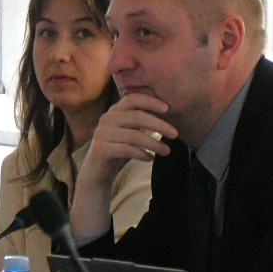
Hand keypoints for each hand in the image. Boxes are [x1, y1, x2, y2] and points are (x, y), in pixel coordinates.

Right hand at [73, 92, 178, 240]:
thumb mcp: (130, 131)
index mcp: (114, 111)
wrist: (97, 172)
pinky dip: (142, 154)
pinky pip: (127, 150)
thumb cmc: (118, 150)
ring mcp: (102, 134)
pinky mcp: (101, 149)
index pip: (132, 98)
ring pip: (134, 135)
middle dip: (159, 125)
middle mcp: (106, 119)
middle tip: (175, 134)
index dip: (150, 102)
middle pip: (137, 116)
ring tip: (167, 151)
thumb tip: (168, 111)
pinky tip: (151, 159)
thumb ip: (141, 120)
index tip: (168, 109)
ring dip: (154, 143)